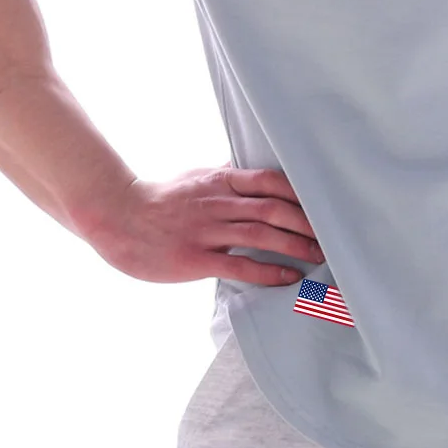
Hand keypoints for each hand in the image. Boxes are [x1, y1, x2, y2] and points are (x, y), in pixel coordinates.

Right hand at [71, 160, 324, 286]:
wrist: (116, 216)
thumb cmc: (159, 199)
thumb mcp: (196, 177)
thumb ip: (227, 176)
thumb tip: (255, 170)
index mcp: (220, 181)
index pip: (271, 182)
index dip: (301, 195)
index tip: (323, 206)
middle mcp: (218, 202)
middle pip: (273, 209)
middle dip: (307, 223)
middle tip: (332, 236)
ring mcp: (206, 230)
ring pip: (261, 235)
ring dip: (295, 245)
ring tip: (319, 256)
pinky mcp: (195, 258)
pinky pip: (239, 265)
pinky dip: (269, 271)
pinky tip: (289, 277)